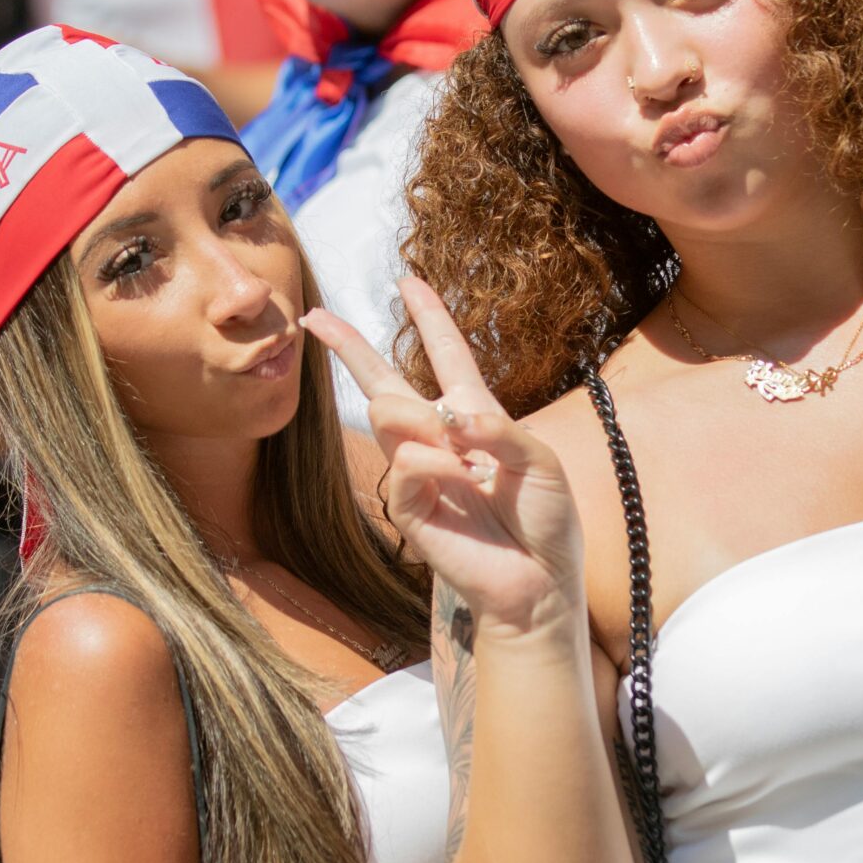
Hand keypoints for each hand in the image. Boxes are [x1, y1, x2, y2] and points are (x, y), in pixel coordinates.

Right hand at [302, 278, 587, 644]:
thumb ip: (499, 429)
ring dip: (421, 419)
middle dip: (350, 346)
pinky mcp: (409, 508)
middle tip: (314, 315)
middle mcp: (442, 439)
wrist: (541, 581)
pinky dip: (437, 465)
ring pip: (389, 413)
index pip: (447, 355)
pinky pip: (407, 464)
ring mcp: (421, 472)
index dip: (429, 317)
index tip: (408, 281)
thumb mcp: (541, 462)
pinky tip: (464, 481)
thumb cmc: (547, 520)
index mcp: (477, 416)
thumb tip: (450, 415)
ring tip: (462, 454)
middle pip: (384, 381)